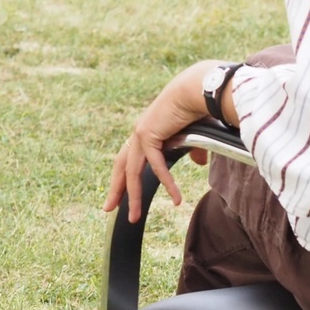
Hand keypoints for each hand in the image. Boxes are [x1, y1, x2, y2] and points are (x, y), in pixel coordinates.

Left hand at [104, 60, 220, 222]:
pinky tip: (176, 199)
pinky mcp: (149, 135)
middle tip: (109, 209)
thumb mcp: (195, 138)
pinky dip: (167, 183)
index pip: (129, 161)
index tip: (119, 196)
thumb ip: (194, 151)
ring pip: (132, 173)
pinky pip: (157, 166)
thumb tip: (200, 163)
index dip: (123, 179)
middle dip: (116, 191)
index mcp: (146, 134)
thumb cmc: (198, 111)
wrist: (197, 92)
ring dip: (133, 197)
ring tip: (134, 217)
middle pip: (122, 169)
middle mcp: (139, 135)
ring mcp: (141, 135)